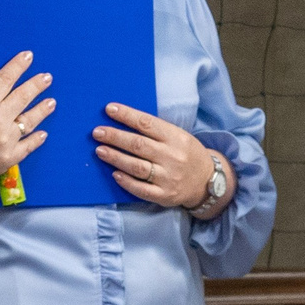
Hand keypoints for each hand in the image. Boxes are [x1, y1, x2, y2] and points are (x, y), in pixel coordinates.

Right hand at [0, 51, 54, 206]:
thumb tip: (0, 93)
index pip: (5, 79)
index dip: (18, 65)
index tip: (29, 56)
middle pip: (23, 97)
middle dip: (36, 85)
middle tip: (47, 78)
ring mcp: (6, 141)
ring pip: (29, 121)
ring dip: (42, 110)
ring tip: (51, 102)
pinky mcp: (9, 158)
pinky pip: (28, 145)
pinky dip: (36, 138)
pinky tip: (42, 132)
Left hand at [95, 102, 223, 209]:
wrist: (207, 182)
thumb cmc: (186, 154)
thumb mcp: (179, 136)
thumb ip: (156, 131)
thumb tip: (124, 121)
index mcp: (176, 137)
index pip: (147, 123)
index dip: (126, 115)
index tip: (109, 109)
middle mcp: (173, 157)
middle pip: (138, 145)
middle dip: (115, 137)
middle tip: (97, 132)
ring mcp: (168, 177)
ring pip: (137, 167)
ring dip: (116, 158)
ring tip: (100, 150)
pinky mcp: (164, 195)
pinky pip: (141, 189)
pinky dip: (126, 181)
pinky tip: (114, 174)